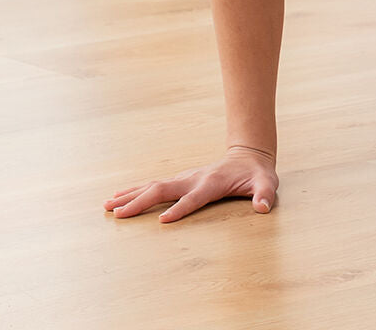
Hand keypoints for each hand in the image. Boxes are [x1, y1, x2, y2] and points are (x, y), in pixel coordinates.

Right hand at [103, 145, 278, 223]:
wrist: (249, 155)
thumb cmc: (257, 173)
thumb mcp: (267, 183)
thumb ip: (265, 193)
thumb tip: (263, 207)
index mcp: (213, 183)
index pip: (194, 197)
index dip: (181, 208)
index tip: (163, 220)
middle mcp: (194, 178)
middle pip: (164, 189)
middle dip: (141, 202)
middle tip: (117, 214)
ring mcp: (185, 178)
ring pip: (154, 185)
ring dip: (131, 196)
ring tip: (107, 206)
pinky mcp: (180, 180)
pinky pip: (154, 186)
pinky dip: (135, 191)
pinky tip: (118, 198)